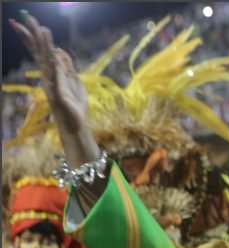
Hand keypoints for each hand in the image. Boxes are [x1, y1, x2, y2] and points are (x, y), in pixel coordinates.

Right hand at [9, 12, 87, 131]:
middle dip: (33, 35)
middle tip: (26, 18)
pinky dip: (56, 69)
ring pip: (47, 62)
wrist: (76, 123)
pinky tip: (54, 58)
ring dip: (45, 46)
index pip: (40, 51)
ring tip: (43, 30)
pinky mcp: (59, 95)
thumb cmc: (74, 104)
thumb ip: (67, 66)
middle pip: (39, 52)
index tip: (27, 21)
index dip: (34, 36)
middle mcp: (48, 77)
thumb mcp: (74, 81)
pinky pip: (57, 80)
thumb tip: (61, 51)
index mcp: (52, 73)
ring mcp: (52, 85)